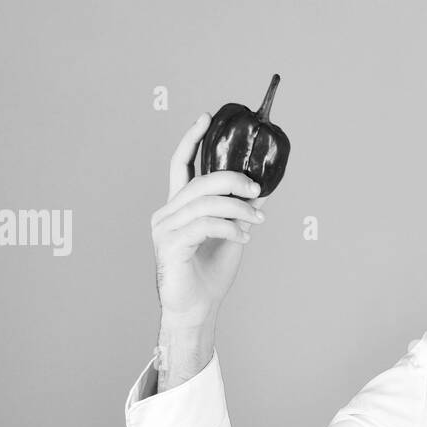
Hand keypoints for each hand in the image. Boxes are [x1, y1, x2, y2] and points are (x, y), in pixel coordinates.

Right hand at [149, 113, 268, 324]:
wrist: (197, 309)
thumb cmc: (210, 275)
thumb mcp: (232, 235)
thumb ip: (240, 211)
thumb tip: (261, 190)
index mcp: (178, 207)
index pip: (180, 165)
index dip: (191, 139)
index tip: (205, 117)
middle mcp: (167, 213)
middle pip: (199, 182)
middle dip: (232, 180)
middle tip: (258, 190)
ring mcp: (165, 228)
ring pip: (204, 203)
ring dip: (237, 209)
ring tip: (257, 222)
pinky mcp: (169, 244)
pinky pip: (204, 225)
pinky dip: (229, 228)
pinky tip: (244, 238)